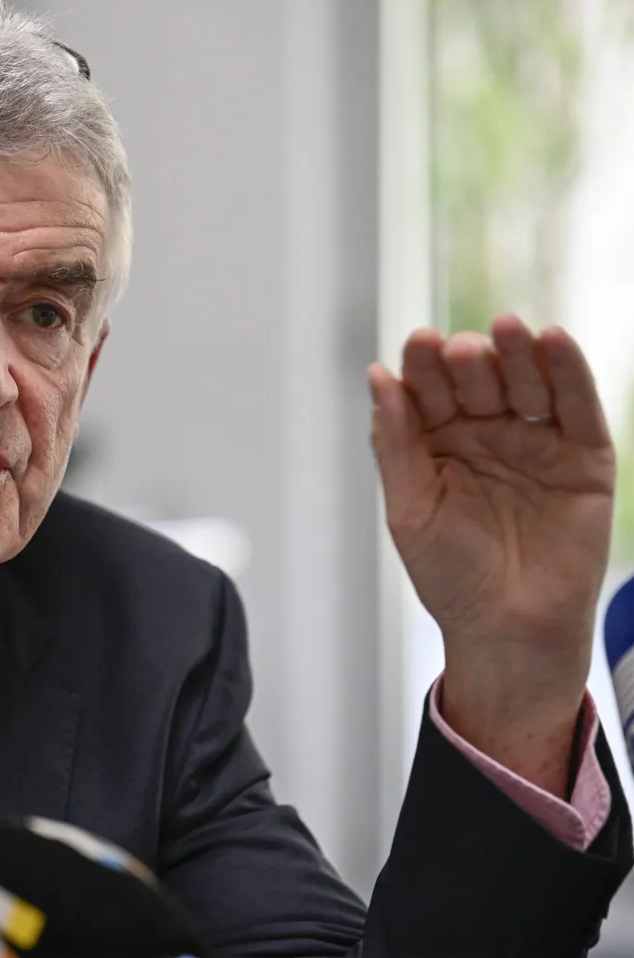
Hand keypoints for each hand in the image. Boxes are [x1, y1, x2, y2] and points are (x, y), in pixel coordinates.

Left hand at [368, 314, 615, 793]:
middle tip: (459, 350)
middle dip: (468, 361)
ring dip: (516, 353)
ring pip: (526, 383)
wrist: (506, 631)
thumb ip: (396, 443)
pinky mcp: (582, 458)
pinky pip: (577, 407)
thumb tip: (378, 376)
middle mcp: (484, 433)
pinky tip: (554, 340)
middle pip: (476, 380)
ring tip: (506, 329)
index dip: (423, 366)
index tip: (417, 344)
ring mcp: (534, 442)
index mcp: (436, 442)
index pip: (428, 391)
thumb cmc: (450, 577)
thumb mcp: (409, 509)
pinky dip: (569, 372)